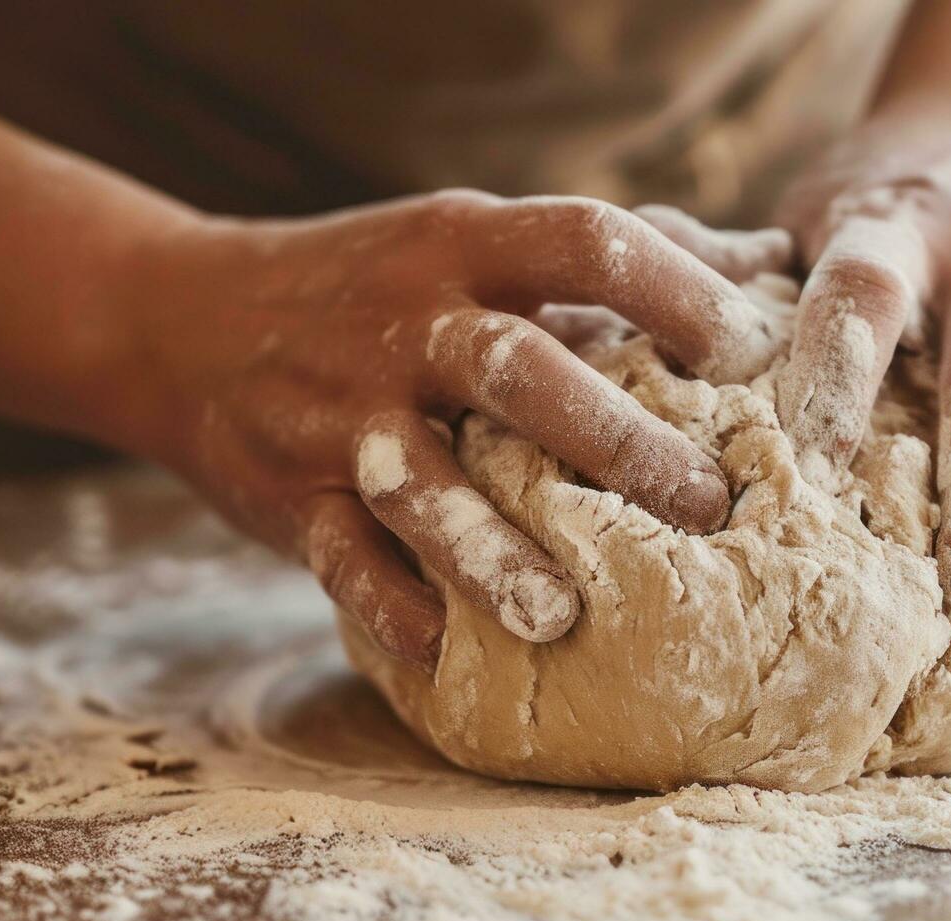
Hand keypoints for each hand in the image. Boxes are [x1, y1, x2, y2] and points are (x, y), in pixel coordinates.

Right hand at [107, 192, 775, 668]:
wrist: (178, 320)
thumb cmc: (375, 284)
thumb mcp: (474, 240)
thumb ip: (613, 253)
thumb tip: (772, 254)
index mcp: (466, 246)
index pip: (588, 242)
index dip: (677, 291)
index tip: (752, 353)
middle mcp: (407, 321)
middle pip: (521, 369)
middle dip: (617, 440)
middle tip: (706, 505)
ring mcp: (342, 410)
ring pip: (422, 482)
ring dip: (493, 550)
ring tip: (562, 616)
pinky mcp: (286, 491)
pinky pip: (338, 556)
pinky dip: (388, 602)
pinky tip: (440, 649)